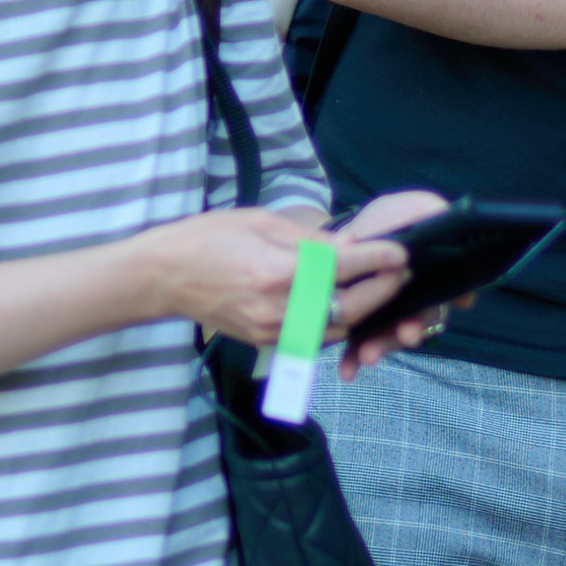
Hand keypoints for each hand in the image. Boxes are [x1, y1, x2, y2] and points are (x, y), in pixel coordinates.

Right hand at [162, 206, 410, 349]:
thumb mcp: (260, 222)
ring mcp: (274, 332)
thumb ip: (309, 240)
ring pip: (337, 328)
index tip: (402, 253)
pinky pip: (316, 336)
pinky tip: (348, 302)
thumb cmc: (205, 240)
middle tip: (400, 271)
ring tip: (380, 286)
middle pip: (349, 307)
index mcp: (277, 273)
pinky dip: (338, 321)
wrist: (162, 278)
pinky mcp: (269, 343)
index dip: (378, 260)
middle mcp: (279, 309)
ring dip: (364, 309)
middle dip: (381, 289)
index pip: (343, 268)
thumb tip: (348, 245)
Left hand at [334, 187, 450, 377]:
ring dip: (380, 348)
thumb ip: (441, 225)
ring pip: (389, 337)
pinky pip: (360, 345)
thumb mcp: (419, 209)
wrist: (345, 235)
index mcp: (430, 280)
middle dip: (407, 333)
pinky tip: (348, 369)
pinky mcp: (362, 324)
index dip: (435, 314)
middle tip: (404, 337)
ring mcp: (387, 316)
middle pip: (416, 323)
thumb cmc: (387, 222)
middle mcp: (412, 303)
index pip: (440, 301)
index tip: (425, 323)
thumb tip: (462, 269)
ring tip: (367, 356)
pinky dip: (354, 358)